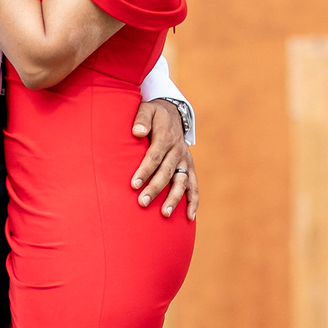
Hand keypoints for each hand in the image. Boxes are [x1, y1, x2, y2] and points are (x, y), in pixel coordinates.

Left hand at [129, 99, 196, 219]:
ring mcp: (185, 161)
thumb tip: (137, 132)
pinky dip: (193, 201)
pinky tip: (189, 217)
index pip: (155, 156)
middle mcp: (177, 150)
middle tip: (142, 202)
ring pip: (181, 182)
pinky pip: (194, 186)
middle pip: (166, 172)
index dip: (145, 171)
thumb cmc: (154, 115)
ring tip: (164, 214)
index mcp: (165, 137)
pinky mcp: (189, 168)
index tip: (134, 184)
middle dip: (155, 188)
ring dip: (174, 198)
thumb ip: (141, 119)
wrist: (172, 114)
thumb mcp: (147, 110)